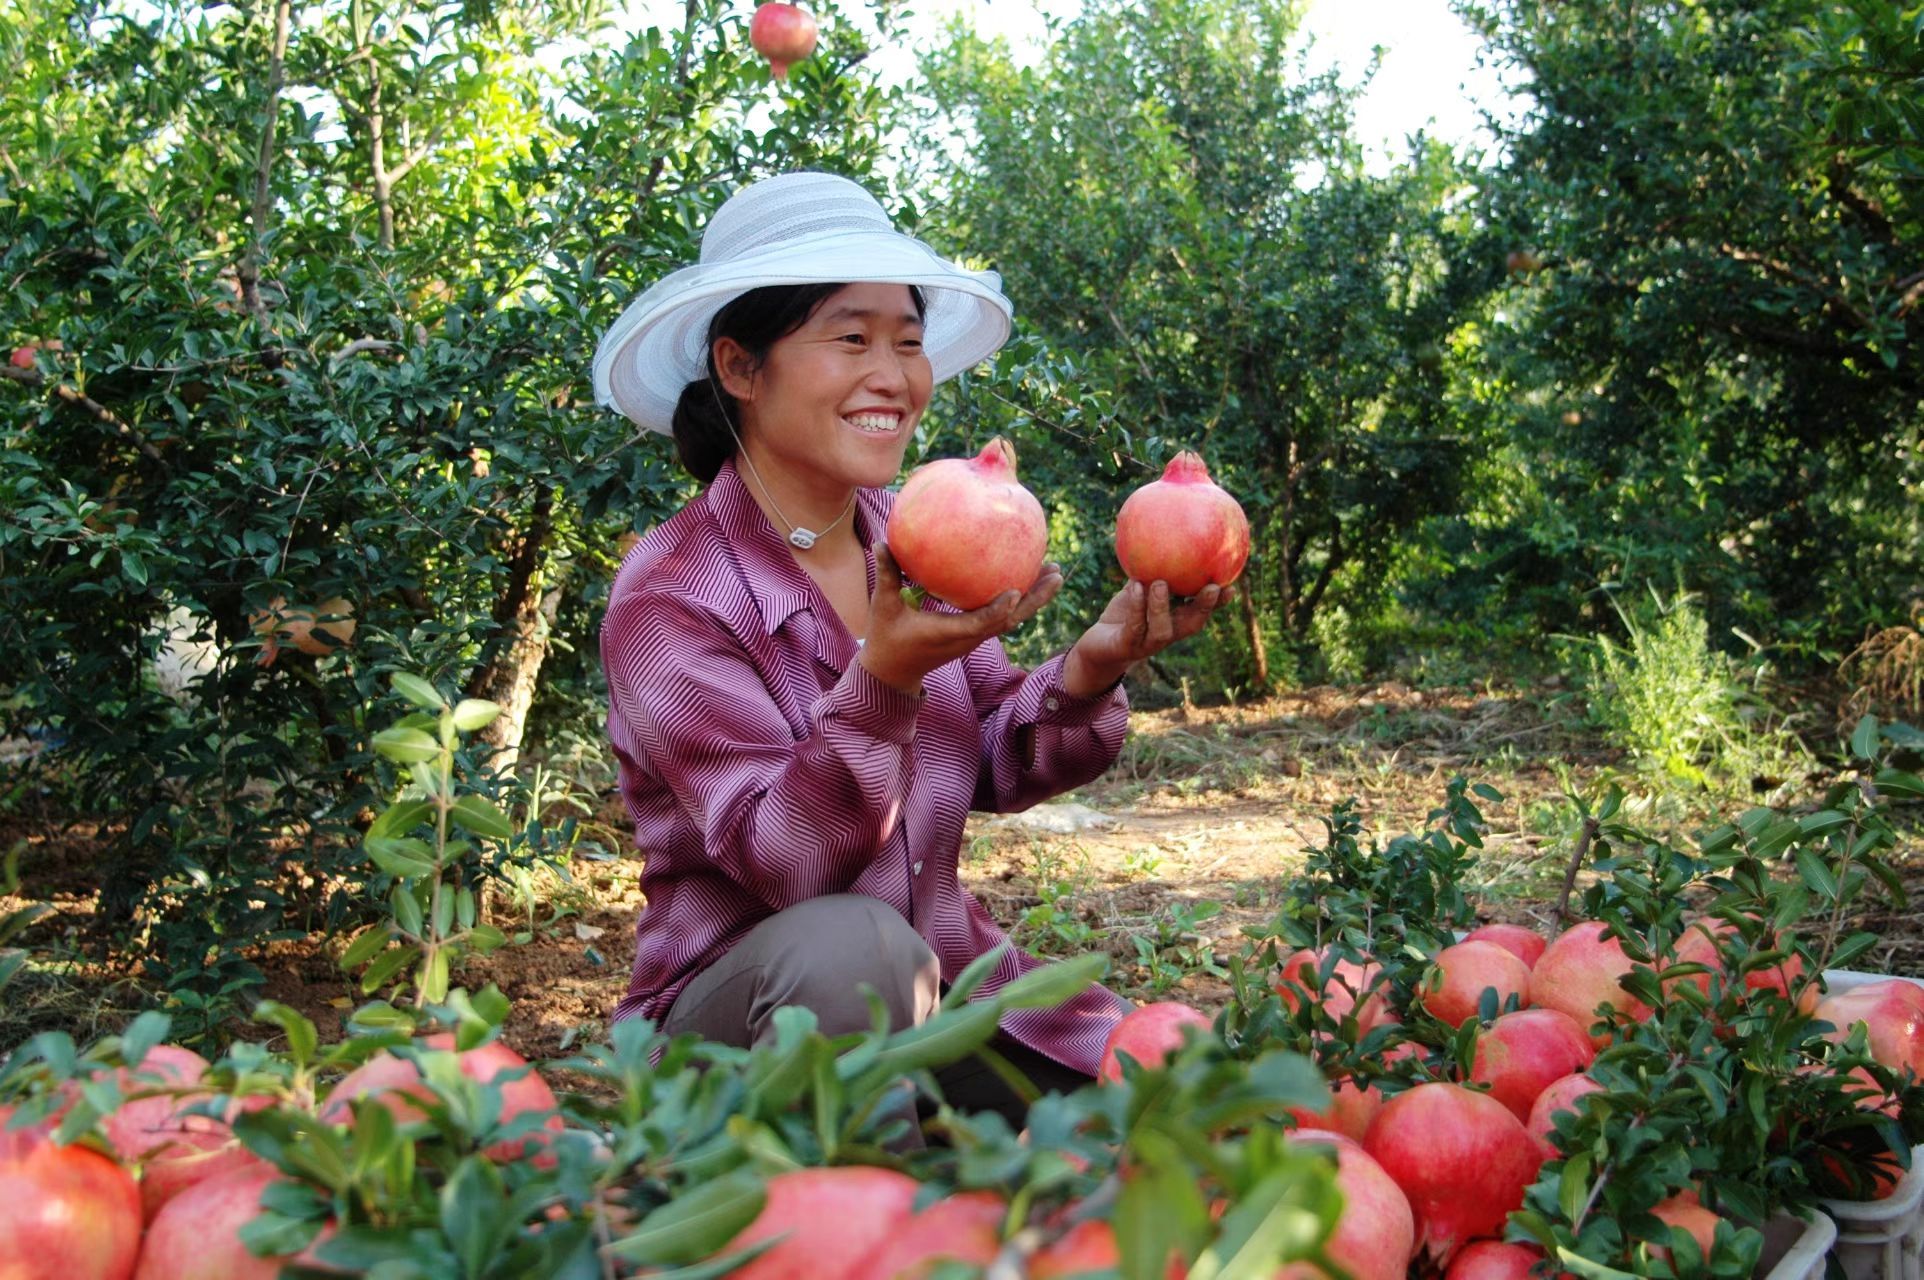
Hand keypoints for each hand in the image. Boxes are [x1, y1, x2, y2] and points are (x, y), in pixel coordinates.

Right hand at [858, 544, 1062, 693]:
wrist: (893, 672)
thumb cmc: (887, 638)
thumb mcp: (884, 605)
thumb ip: (886, 574)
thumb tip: (881, 542)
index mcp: (948, 633)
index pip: (980, 624)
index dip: (998, 609)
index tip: (1015, 591)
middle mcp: (968, 637)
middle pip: (1010, 620)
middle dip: (1035, 598)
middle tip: (1056, 572)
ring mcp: (974, 637)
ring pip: (1012, 619)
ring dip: (1034, 598)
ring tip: (1054, 573)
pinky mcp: (974, 634)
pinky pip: (1003, 616)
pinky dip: (1019, 600)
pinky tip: (1026, 578)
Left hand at [1061, 579, 1229, 696]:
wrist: (1097, 647)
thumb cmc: (1122, 615)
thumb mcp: (1136, 591)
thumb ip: (1149, 572)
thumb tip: (1162, 538)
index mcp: (1173, 621)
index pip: (1201, 612)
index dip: (1218, 603)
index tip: (1232, 585)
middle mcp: (1166, 634)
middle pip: (1192, 625)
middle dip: (1204, 607)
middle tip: (1213, 587)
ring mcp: (1147, 644)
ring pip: (1163, 630)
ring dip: (1163, 606)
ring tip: (1161, 583)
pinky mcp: (1126, 646)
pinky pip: (1134, 627)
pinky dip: (1137, 607)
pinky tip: (1136, 587)